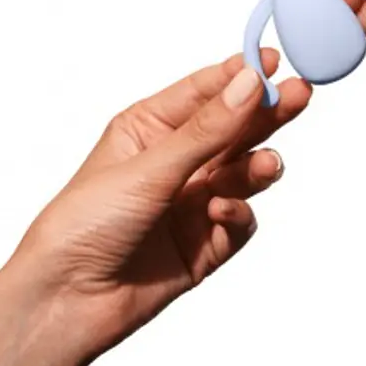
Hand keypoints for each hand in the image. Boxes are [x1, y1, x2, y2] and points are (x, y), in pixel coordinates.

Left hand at [8, 49, 310, 359]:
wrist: (65, 302)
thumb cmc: (84, 225)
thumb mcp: (148, 168)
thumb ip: (207, 130)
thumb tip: (250, 84)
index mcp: (149, 129)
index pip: (205, 92)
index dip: (240, 75)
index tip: (274, 62)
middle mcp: (174, 163)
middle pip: (234, 129)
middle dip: (267, 114)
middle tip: (300, 96)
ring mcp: (191, 204)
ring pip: (243, 174)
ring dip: (257, 167)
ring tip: (264, 166)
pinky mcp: (204, 245)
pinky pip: (238, 221)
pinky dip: (236, 215)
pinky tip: (220, 214)